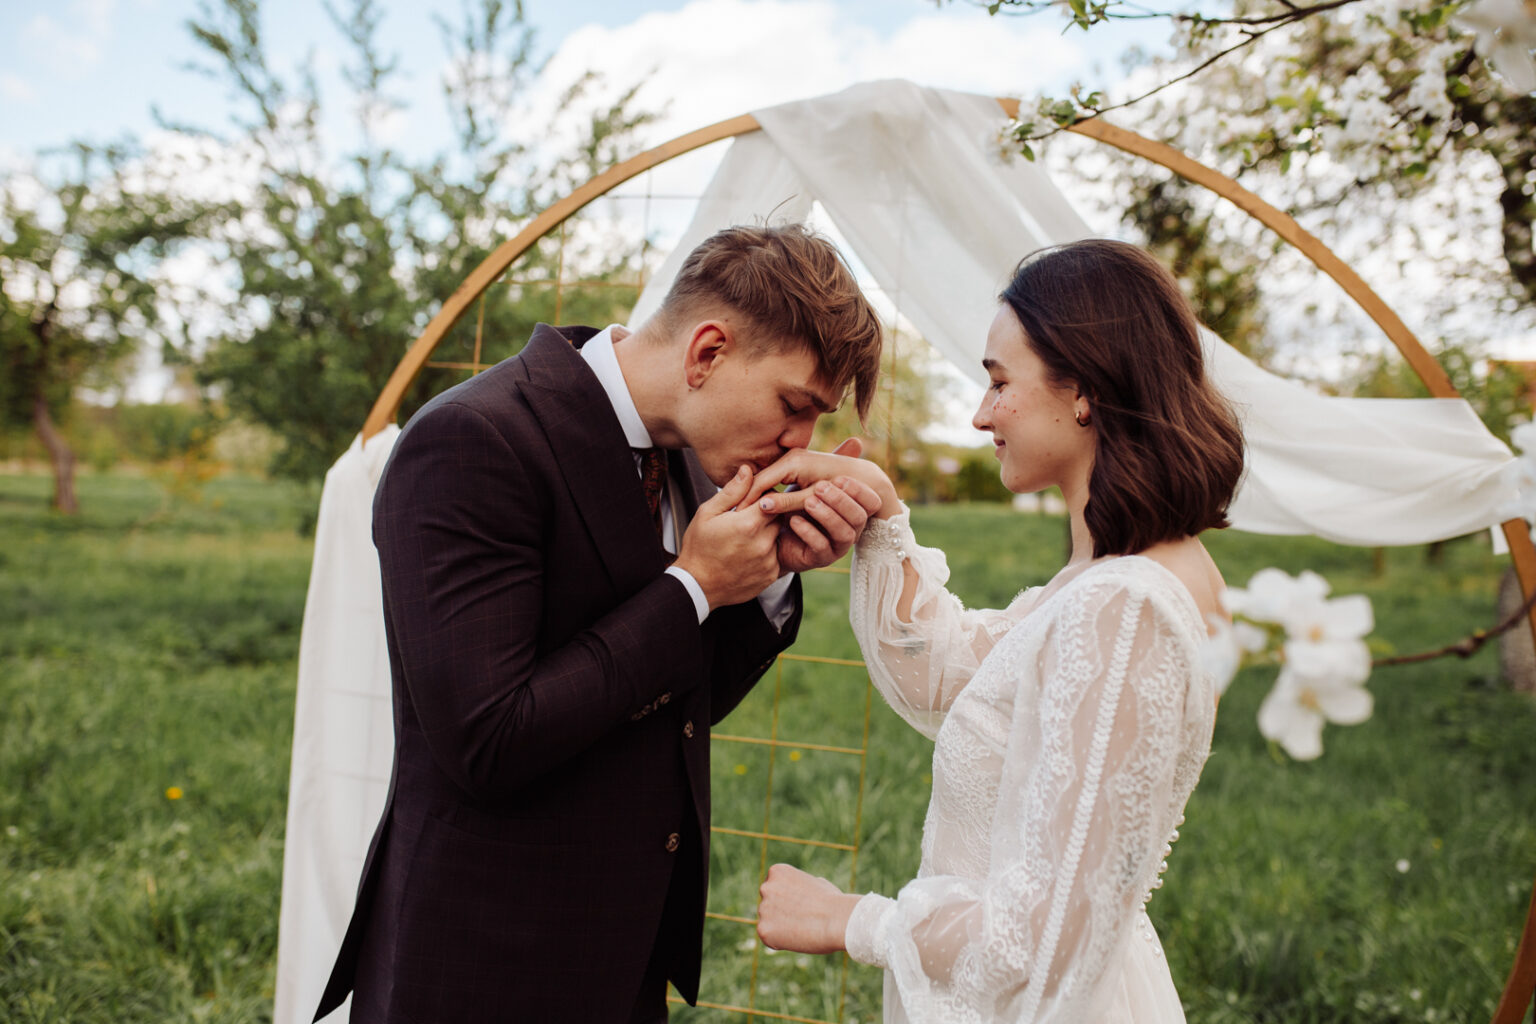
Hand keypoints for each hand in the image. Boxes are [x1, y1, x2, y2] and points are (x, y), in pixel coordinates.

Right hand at [674, 465, 783, 609]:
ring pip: (779, 537)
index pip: (772, 498)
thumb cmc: (698, 548)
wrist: (697, 586)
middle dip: (768, 514)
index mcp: (748, 524)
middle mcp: (763, 543)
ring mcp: (768, 561)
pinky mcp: (771, 575)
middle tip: (751, 517)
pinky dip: (768, 552)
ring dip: (769, 533)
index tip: (754, 499)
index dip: (764, 496)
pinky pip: (777, 556)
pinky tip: (749, 553)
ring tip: (748, 537)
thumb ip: (732, 491)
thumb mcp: (707, 513)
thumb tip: (748, 470)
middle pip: (779, 517)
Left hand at [746, 440, 897, 572]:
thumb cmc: (798, 506)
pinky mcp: (820, 559)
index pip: (871, 501)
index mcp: (854, 510)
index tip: (841, 477)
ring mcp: (837, 546)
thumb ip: (830, 469)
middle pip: (859, 517)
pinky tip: (794, 520)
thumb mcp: (811, 485)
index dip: (859, 490)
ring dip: (826, 515)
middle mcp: (851, 529)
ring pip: (844, 534)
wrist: (776, 537)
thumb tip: (857, 440)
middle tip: (821, 487)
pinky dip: (808, 532)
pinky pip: (821, 547)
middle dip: (841, 501)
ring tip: (807, 502)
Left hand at [756, 863, 860, 954]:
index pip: (775, 889)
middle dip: (782, 914)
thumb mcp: (817, 884)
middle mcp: (766, 887)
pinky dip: (781, 942)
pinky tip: (797, 937)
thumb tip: (798, 892)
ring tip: (803, 929)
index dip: (791, 901)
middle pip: (769, 905)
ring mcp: (762, 908)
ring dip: (782, 928)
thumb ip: (801, 887)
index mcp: (777, 872)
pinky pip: (770, 939)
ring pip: (769, 923)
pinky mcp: (763, 930)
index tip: (805, 906)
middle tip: (803, 920)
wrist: (837, 920)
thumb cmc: (833, 902)